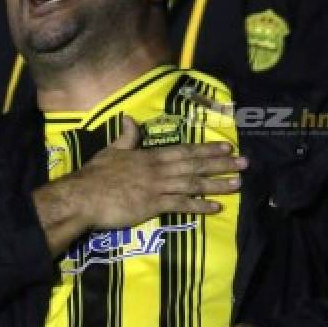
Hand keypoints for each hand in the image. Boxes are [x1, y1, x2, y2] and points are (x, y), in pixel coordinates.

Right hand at [33, 117, 246, 256]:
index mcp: (149, 155)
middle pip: (195, 165)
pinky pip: (181, 205)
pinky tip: (215, 208)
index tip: (226, 146)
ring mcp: (157, 187)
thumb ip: (126, 137)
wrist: (83, 197)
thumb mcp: (111, 150)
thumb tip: (130, 119)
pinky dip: (199, 206)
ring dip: (216, 184)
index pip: (184, 150)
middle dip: (220, 163)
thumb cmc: (95, 175)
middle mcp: (158, 169)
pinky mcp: (153, 206)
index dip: (206, 148)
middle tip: (244, 163)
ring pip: (193, 184)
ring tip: (237, 184)